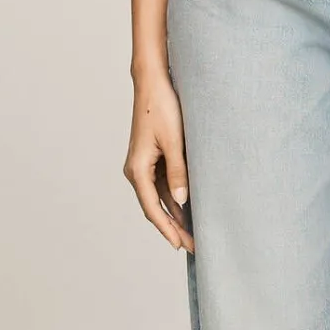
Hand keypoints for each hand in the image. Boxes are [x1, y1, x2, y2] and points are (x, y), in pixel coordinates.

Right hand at [125, 67, 194, 251]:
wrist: (153, 83)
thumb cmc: (162, 107)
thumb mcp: (175, 140)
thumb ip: (178, 171)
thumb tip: (182, 200)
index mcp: (137, 169)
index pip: (152, 208)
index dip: (167, 229)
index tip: (180, 245)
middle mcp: (136, 170)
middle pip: (155, 207)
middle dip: (173, 227)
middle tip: (193, 246)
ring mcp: (143, 165)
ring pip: (159, 198)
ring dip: (175, 215)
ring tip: (193, 232)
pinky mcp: (152, 158)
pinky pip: (162, 185)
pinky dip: (174, 199)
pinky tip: (188, 209)